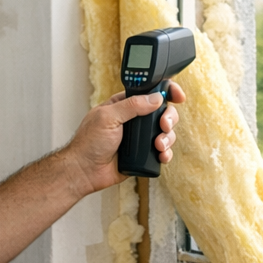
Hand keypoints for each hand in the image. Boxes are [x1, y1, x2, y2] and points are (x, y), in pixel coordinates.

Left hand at [64, 81, 185, 194]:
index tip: (178, 96)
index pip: (149, 93)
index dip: (166, 92)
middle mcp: (134, 120)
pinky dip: (166, 153)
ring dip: (168, 138)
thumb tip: (155, 98)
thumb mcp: (108, 117)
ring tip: (158, 145)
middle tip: (163, 125)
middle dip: (168, 118)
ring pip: (166, 132)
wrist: (84, 171)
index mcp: (124, 105)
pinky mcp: (143, 155)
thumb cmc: (89, 143)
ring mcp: (140, 138)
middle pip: (163, 112)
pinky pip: (162, 151)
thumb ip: (132, 105)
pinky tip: (161, 156)